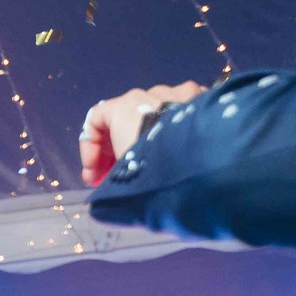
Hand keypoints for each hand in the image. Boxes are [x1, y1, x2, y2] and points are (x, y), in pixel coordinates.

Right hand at [79, 82, 206, 184]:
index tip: (93, 177)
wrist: (205, 161)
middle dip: (118, 145)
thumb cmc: (153, 167)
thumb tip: (105, 204)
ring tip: (155, 160)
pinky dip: (176, 129)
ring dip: (149, 134)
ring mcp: (180, 92)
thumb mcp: (122, 183)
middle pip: (125, 117)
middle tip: (120, 174)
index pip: (94, 121)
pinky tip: (182, 148)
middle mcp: (150, 92)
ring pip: (157, 112)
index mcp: (124, 107)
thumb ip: (108, 188)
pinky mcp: (206, 99)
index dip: (89, 150)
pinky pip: (183, 111)